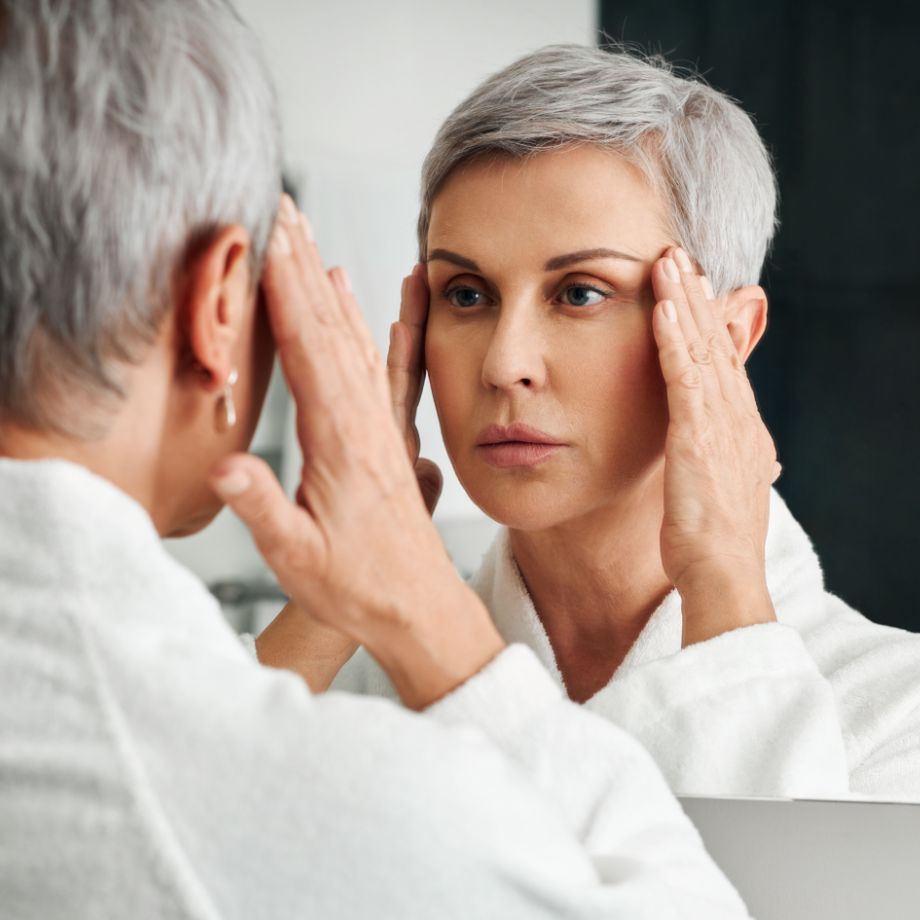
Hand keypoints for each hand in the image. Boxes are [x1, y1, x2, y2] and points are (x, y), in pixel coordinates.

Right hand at [211, 196, 502, 707]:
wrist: (418, 605)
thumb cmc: (358, 585)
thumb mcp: (298, 556)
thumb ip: (264, 508)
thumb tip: (226, 469)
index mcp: (340, 438)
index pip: (306, 345)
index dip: (284, 285)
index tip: (267, 233)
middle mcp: (363, 420)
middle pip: (329, 326)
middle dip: (301, 262)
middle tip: (282, 208)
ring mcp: (378, 426)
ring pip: (351, 339)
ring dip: (329, 287)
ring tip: (311, 239)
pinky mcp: (387, 437)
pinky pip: (380, 369)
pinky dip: (372, 328)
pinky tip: (368, 302)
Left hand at [651, 247, 778, 645]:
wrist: (721, 573)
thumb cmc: (712, 541)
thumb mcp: (717, 488)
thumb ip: (713, 458)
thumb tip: (711, 449)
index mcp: (739, 428)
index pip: (722, 361)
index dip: (707, 320)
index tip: (691, 287)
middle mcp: (735, 417)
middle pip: (715, 343)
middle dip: (696, 296)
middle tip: (677, 255)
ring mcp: (720, 424)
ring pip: (702, 349)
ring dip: (684, 302)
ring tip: (667, 262)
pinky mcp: (697, 436)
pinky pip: (684, 377)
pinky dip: (675, 339)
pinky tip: (663, 308)